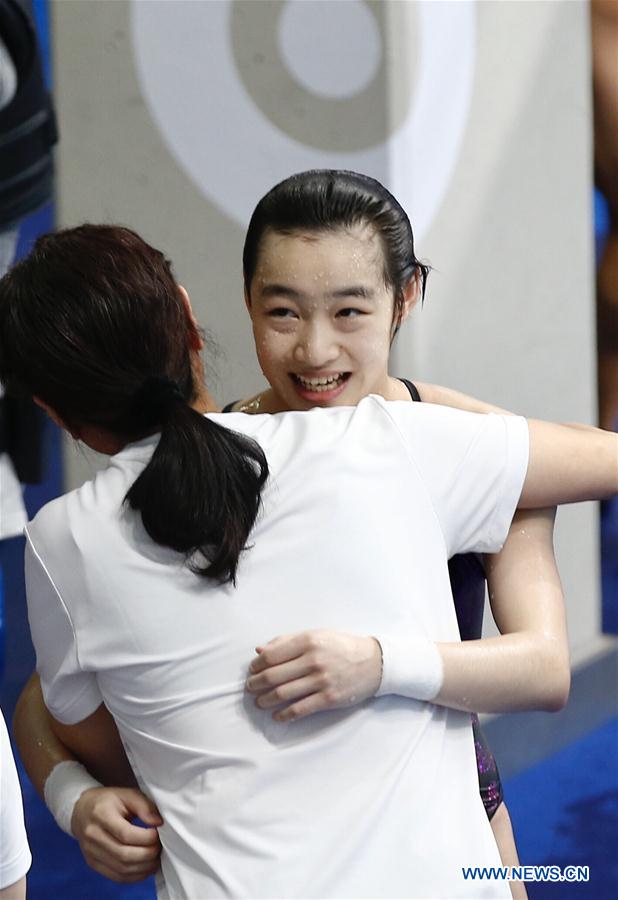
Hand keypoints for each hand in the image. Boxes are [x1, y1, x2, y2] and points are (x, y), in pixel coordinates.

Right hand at [71, 787, 162, 882]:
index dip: (146, 838)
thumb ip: (144, 806)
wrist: (82, 810)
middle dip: (147, 854)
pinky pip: (116, 877)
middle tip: (160, 848)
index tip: (158, 833)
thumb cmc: (109, 801)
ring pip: (121, 869)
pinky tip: (146, 867)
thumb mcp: (127, 794)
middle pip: (124, 855)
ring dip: (143, 867)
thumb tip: (158, 822)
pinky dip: (134, 876)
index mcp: (101, 815)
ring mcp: (91, 853)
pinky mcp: (93, 863)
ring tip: (156, 858)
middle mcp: (93, 836)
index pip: (125, 834)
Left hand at [245, 629, 381, 721]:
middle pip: (273, 676)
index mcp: (308, 641)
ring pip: (283, 694)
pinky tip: (277, 716)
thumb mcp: (316, 635)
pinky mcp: (329, 698)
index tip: (252, 670)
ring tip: (259, 702)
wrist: (374, 662)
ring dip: (265, 700)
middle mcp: (313, 660)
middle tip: (250, 688)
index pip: (271, 656)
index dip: (256, 665)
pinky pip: (300, 709)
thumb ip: (287, 641)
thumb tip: (260, 650)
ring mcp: (321, 680)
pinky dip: (284, 715)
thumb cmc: (341, 646)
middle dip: (256, 684)